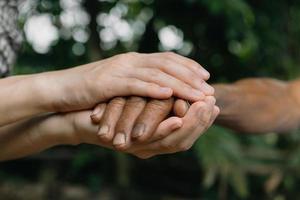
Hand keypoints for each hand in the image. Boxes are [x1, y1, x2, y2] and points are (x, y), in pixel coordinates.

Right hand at [45, 52, 212, 111]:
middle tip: (209, 88)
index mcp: (134, 60)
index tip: (206, 76)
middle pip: (167, 64)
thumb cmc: (90, 91)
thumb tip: (158, 88)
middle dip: (191, 76)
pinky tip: (168, 93)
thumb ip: (137, 83)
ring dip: (180, 84)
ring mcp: (118, 70)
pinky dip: (152, 88)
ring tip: (198, 94)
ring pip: (156, 74)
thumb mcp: (118, 83)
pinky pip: (134, 84)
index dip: (188, 66)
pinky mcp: (107, 83)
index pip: (167, 58)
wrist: (60, 90)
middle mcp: (129, 61)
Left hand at [71, 96, 218, 158]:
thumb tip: (178, 88)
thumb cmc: (103, 104)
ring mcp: (140, 149)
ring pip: (173, 142)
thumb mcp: (133, 96)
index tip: (216, 101)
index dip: (201, 118)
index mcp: (153, 136)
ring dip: (190, 124)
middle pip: (184, 139)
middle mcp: (150, 146)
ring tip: (204, 107)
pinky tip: (179, 117)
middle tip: (214, 104)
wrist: (75, 117)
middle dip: (201, 120)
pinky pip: (152, 142)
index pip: (185, 131)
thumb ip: (154, 96)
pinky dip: (166, 130)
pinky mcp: (127, 148)